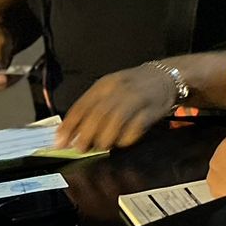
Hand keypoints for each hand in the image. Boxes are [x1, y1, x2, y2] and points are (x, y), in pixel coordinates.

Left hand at [54, 65, 173, 151]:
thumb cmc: (133, 86)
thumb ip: (93, 108)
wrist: (165, 76)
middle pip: (97, 115)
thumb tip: (72, 133)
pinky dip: (125, 139)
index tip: (60, 142)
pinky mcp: (150, 111)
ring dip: (105, 138)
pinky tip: (122, 141)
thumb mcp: (110, 89)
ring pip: (114, 122)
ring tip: (102, 145)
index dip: (69, 126)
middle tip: (80, 148)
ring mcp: (135, 100)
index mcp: (104, 85)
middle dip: (85, 135)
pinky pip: (134, 129)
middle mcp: (118, 90)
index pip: (81, 106)